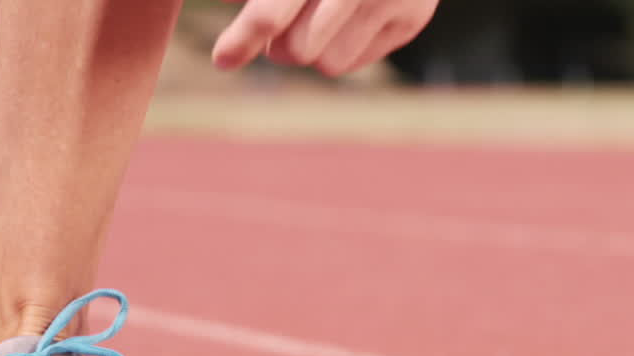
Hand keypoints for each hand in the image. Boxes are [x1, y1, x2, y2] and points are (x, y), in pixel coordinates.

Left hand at [212, 0, 437, 76]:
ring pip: (327, 64)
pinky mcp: (413, 19)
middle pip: (297, 50)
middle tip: (273, 26)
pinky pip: (354, 61)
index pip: (273, 12)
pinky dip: (340, 46)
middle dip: (277, 44)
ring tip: (315, 16)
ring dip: (311, 48)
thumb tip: (221, 15)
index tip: (223, 59)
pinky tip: (347, 15)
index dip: (245, 36)